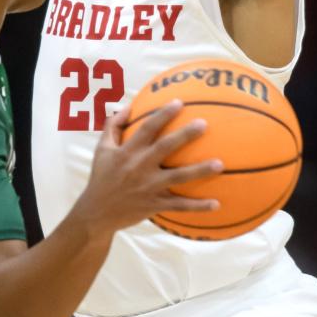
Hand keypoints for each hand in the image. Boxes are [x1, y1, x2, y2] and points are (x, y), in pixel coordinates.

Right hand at [77, 102, 222, 234]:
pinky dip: (198, 206)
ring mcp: (148, 187)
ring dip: (199, 171)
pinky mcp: (154, 205)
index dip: (162, 115)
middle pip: (165, 148)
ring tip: (220, 164)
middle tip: (204, 124)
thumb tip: (128, 106)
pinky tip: (217, 203)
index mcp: (127, 152)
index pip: (147, 129)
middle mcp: (139, 167)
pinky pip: (179, 205)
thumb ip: (113, 126)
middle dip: (185, 135)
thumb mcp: (101, 149)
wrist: (97, 213)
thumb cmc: (101, 177)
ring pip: (178, 177)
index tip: (179, 102)